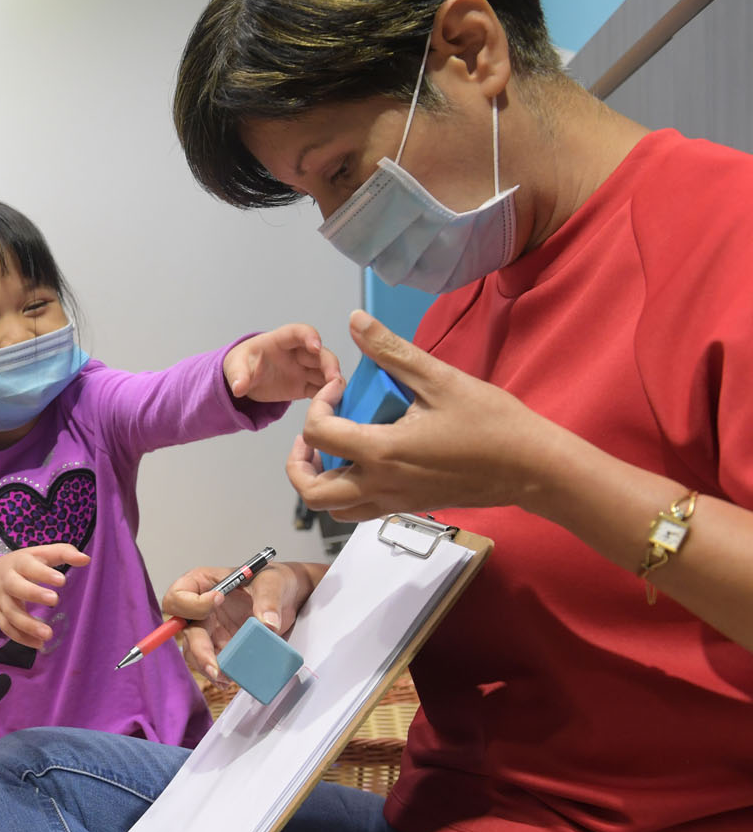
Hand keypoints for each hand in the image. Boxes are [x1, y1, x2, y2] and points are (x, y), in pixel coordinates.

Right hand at [0, 544, 89, 647]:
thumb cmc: (21, 565)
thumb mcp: (39, 554)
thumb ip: (63, 553)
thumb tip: (86, 559)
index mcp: (18, 563)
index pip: (29, 566)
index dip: (43, 572)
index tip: (62, 580)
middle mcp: (7, 581)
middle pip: (16, 587)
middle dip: (33, 594)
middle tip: (55, 600)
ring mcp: (1, 601)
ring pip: (11, 613)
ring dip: (28, 625)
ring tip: (49, 634)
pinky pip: (8, 629)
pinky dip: (22, 638)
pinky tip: (39, 643)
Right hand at [161, 562, 316, 681]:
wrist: (289, 599)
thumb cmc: (273, 582)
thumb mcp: (272, 582)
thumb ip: (268, 600)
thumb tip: (267, 624)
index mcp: (202, 584)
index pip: (178, 596)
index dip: (192, 603)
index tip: (218, 601)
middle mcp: (200, 608)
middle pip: (183, 629)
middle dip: (198, 649)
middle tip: (215, 665)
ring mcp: (209, 629)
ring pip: (193, 651)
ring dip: (206, 665)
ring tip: (224, 677)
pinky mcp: (222, 647)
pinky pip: (211, 662)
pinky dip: (218, 673)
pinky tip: (230, 679)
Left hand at [223, 323, 341, 403]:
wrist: (244, 378)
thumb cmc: (242, 363)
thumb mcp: (235, 367)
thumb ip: (239, 376)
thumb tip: (238, 387)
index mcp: (280, 341)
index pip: (299, 332)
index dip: (310, 337)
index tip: (316, 346)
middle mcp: (297, 353)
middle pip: (320, 354)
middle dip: (329, 364)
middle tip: (334, 378)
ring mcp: (303, 370)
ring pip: (325, 372)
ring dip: (333, 382)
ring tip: (338, 394)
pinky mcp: (305, 386)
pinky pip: (320, 389)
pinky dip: (328, 396)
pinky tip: (334, 404)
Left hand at [288, 310, 562, 519]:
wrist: (532, 468)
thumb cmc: (491, 423)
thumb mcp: (440, 379)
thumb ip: (392, 351)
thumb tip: (357, 320)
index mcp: (382, 452)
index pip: (319, 435)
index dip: (317, 406)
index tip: (340, 388)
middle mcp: (380, 484)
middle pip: (312, 492)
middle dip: (299, 461)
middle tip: (313, 433)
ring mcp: (393, 501)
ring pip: (333, 508)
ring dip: (320, 481)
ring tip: (332, 450)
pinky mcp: (408, 507)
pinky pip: (360, 510)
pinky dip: (347, 492)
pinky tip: (363, 461)